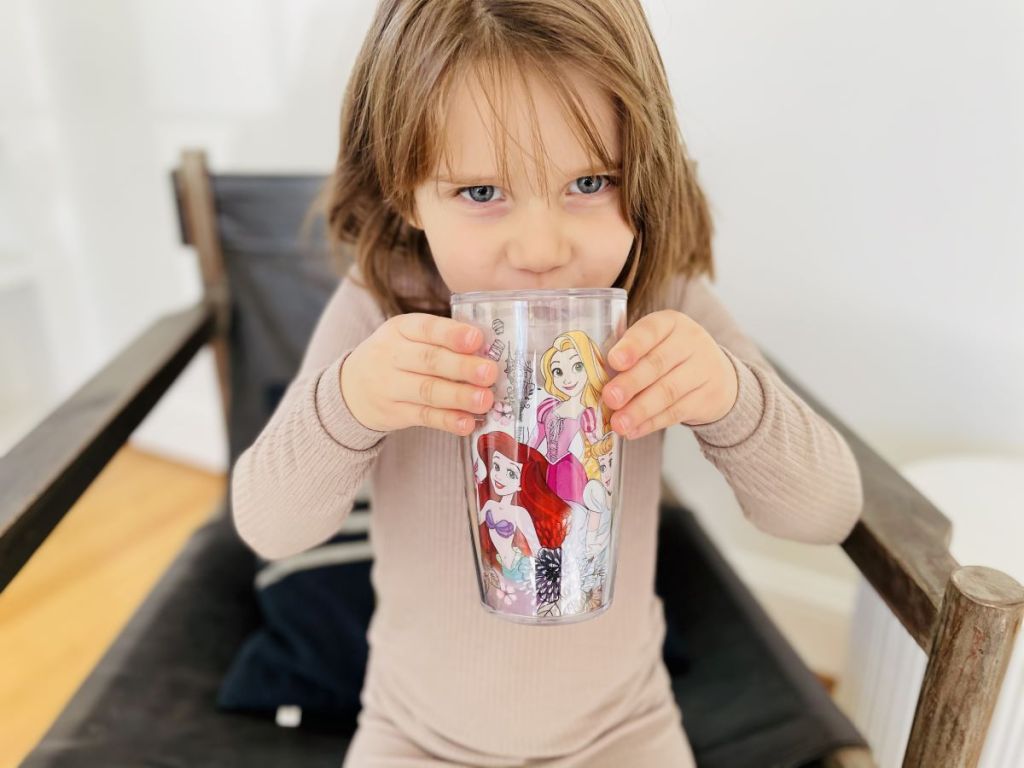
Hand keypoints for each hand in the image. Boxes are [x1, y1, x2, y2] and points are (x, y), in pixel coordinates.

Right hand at [341, 313, 498, 436]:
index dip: (451, 334)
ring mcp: (390, 386)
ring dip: (459, 396)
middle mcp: (392, 355)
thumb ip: (442, 341)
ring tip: (485, 400)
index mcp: (400, 328)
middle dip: (462, 367)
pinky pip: (423, 417)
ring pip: (427, 390)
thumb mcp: (408, 338)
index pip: (426, 328)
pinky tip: (468, 423)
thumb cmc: (396, 357)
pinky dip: (447, 421)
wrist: (351, 388)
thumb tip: (489, 350)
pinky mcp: (394, 413)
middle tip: (490, 373)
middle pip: (429, 360)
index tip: (477, 338)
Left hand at [601, 310, 737, 439]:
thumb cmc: (669, 357)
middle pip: (658, 363)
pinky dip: (651, 423)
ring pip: (668, 391)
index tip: (614, 361)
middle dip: (631, 383)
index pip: (650, 331)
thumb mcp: (653, 344)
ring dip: (640, 410)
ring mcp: (703, 369)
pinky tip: (633, 431)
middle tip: (610, 398)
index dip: (632, 346)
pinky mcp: (708, 398)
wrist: (716, 375)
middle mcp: (690, 341)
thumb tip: (592, 380)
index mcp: (669, 323)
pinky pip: (676, 412)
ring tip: (619, 423)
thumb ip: (627, 355)